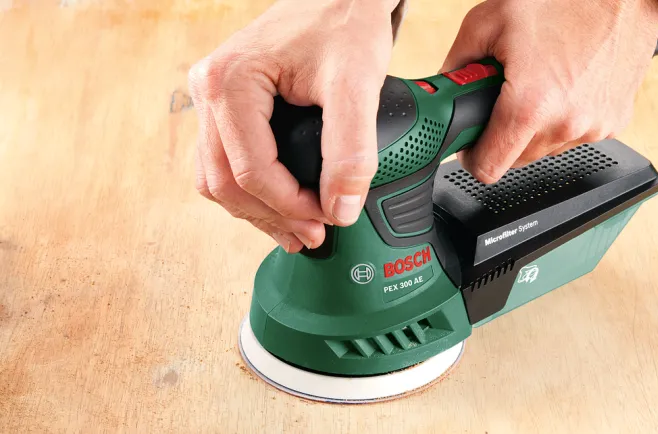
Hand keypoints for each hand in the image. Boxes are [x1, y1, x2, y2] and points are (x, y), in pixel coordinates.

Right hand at [188, 0, 399, 251]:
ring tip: (295, 230)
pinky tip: (279, 205)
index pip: (249, 170)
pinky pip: (225, 161)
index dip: (288, 206)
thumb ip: (352, 148)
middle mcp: (208, 89)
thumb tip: (341, 209)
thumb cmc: (344, 25)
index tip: (325, 221)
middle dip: (269, 216)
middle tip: (311, 236)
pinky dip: (251, 190)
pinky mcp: (226, 105)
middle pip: (224, 181)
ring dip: (255, 210)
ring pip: (218, 177)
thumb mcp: (356, 84)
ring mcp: (212, 98)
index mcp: (229, 82)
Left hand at [441, 0, 657, 182]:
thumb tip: (444, 88)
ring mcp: (593, 127)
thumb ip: (457, 64)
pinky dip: (564, 117)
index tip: (470, 142)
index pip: (488, 169)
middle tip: (505, 97)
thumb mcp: (490, 21)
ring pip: (545, 148)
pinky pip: (575, 135)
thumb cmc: (566, 0)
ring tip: (540, 82)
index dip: (472, 156)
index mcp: (530, 107)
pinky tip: (567, 84)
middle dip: (503, 134)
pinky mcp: (615, 123)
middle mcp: (565, 124)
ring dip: (535, 126)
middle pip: (515, 159)